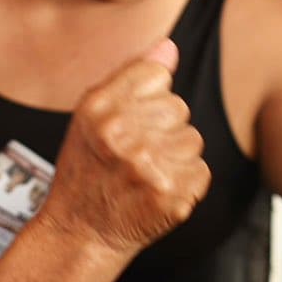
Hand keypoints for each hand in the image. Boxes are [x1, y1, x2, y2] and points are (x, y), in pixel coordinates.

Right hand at [36, 39, 209, 256]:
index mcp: (100, 108)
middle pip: (178, 107)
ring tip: (145, 174)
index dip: (147, 98)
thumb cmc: (87, 170)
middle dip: (162, 128)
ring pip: (192, 139)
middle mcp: (123, 134)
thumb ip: (131, 77)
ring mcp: (150, 168)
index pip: (156, 74)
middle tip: (134, 155)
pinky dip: (185, 181)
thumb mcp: (91, 115)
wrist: (80, 233)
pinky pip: (200, 170)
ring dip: (175, 156)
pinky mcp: (172, 196)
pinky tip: (157, 191)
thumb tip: (169, 48)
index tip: (130, 121)